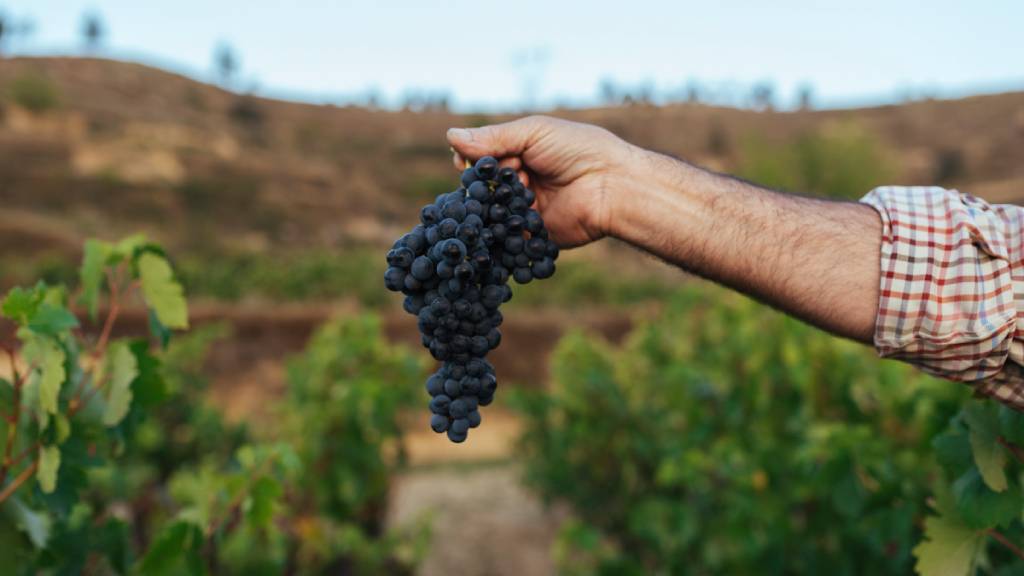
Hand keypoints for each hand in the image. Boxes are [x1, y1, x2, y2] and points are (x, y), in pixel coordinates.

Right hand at [446, 115, 635, 247]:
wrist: (613, 185)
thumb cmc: (578, 150)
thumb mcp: (534, 133)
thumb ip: (493, 138)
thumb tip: (450, 137)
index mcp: (520, 156)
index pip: (483, 162)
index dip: (473, 163)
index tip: (467, 163)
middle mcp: (520, 185)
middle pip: (484, 190)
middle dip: (485, 188)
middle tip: (501, 181)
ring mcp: (526, 212)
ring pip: (492, 216)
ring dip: (491, 211)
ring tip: (508, 201)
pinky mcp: (535, 237)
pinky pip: (509, 241)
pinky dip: (501, 237)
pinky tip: (497, 230)